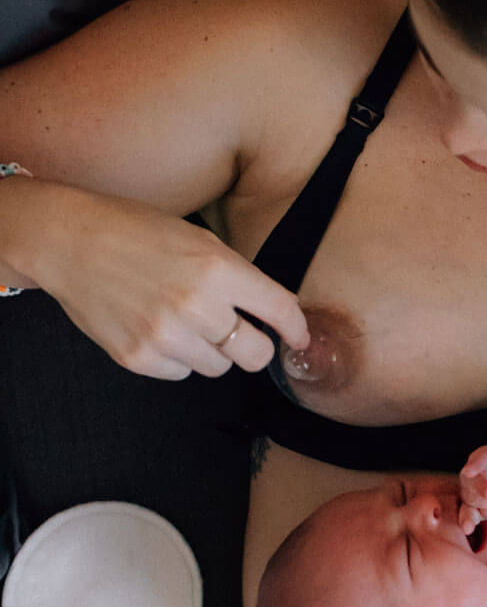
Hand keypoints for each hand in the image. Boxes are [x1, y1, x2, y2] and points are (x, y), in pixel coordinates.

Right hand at [33, 186, 308, 378]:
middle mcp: (196, 306)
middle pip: (256, 355)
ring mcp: (165, 336)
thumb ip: (239, 277)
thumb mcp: (200, 239)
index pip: (280, 311)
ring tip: (186, 321)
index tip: (298, 337)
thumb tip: (277, 314)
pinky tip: (158, 329)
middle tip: (242, 334)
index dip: (296, 328)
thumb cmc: (137, 233)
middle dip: (256, 347)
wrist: (69, 242)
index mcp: (218, 269)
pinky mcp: (138, 357)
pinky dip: (178, 358)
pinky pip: (180, 373)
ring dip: (212, 350)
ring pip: (218, 367)